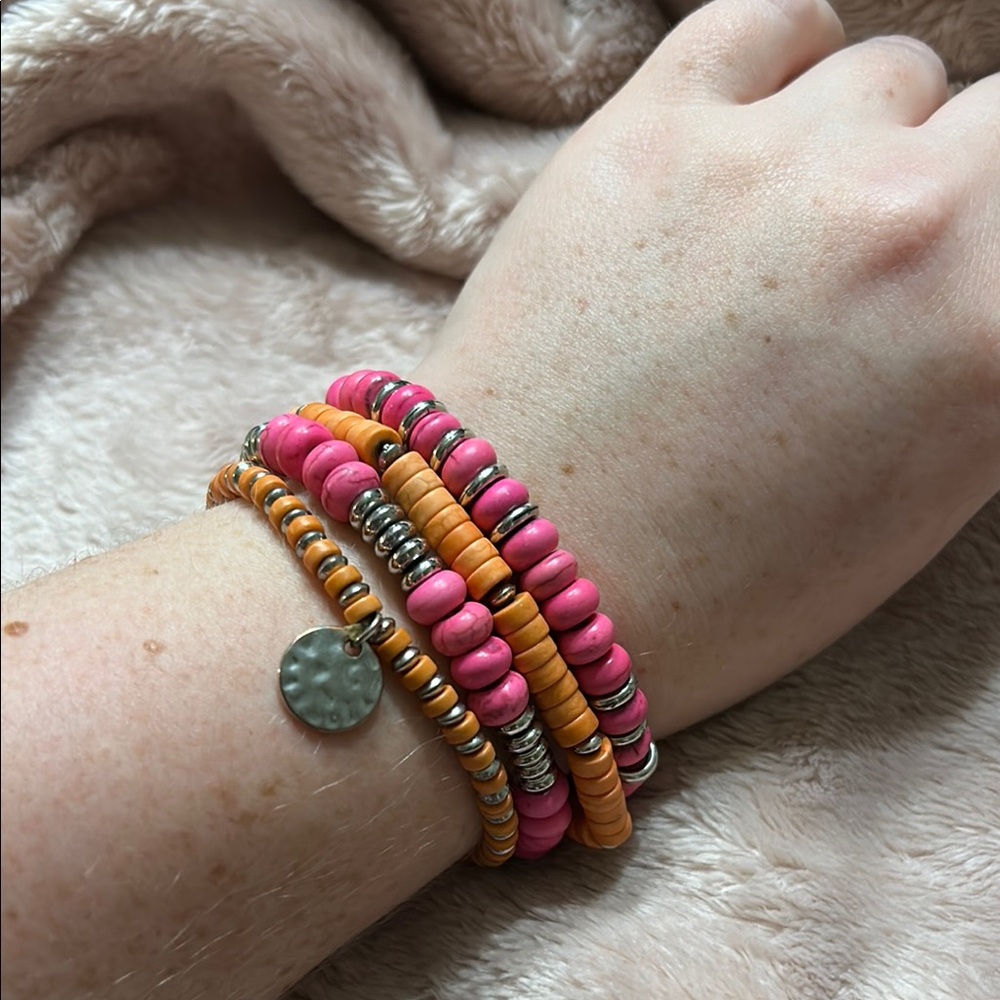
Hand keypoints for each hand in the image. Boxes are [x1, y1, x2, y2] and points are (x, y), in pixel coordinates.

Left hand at [413, 0, 999, 734]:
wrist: (521, 566)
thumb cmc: (714, 580)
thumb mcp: (911, 496)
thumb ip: (982, 353)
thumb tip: (982, 269)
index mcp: (992, 337)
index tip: (967, 248)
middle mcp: (902, 222)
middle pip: (996, 117)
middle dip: (957, 179)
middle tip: (882, 256)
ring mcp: (766, 163)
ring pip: (880, 76)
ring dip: (851, 144)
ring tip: (778, 232)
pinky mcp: (647, 131)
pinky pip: (766, 24)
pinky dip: (775, 69)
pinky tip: (745, 140)